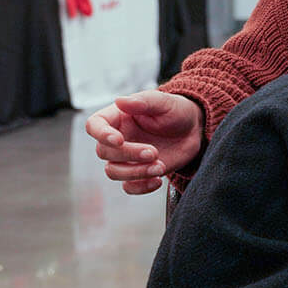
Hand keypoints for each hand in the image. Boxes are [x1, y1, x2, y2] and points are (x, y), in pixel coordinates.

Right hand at [87, 91, 203, 194]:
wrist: (193, 130)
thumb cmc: (176, 111)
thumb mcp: (164, 102)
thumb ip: (144, 101)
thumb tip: (119, 100)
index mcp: (117, 118)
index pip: (94, 125)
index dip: (101, 134)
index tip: (119, 140)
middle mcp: (117, 138)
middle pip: (104, 152)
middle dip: (129, 155)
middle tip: (154, 152)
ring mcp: (126, 158)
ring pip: (113, 172)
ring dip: (135, 173)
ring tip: (160, 167)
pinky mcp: (138, 173)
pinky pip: (128, 187)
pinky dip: (141, 187)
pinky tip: (158, 181)